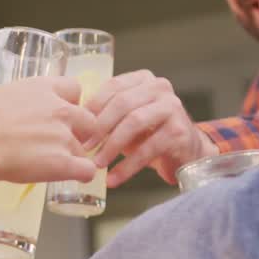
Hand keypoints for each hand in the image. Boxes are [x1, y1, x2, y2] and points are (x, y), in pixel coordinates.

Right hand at [0, 76, 99, 185]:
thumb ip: (14, 105)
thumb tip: (5, 116)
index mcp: (43, 89)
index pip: (74, 89)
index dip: (70, 105)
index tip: (61, 117)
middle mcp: (60, 110)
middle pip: (87, 121)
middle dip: (78, 134)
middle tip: (60, 146)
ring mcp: (64, 137)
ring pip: (84, 150)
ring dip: (73, 158)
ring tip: (51, 168)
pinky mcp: (63, 162)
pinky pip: (87, 170)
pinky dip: (82, 176)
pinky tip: (73, 178)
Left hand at [86, 70, 218, 186]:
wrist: (186, 152)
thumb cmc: (149, 135)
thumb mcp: (125, 120)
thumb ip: (105, 116)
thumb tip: (73, 126)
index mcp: (143, 79)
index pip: (113, 86)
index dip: (92, 107)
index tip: (76, 128)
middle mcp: (160, 88)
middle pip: (122, 103)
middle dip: (99, 127)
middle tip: (83, 148)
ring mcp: (172, 108)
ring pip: (134, 122)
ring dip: (111, 146)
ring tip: (97, 164)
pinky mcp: (179, 132)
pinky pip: (148, 149)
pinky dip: (127, 167)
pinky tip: (114, 179)